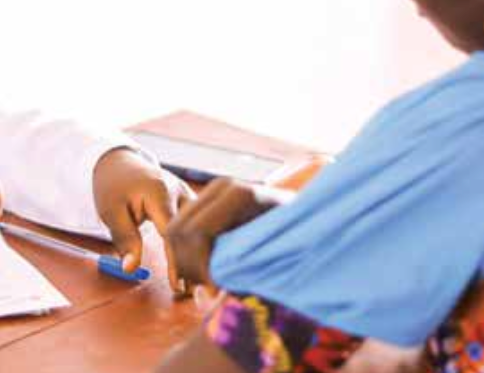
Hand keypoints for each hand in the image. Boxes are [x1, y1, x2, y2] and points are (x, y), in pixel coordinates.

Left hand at [92, 147, 194, 291]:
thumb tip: (131, 269)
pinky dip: (200, 242)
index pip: (173, 232)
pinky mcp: (191, 200)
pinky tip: (201, 263)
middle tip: (191, 291)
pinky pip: (201, 222)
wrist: (120, 163)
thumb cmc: (113, 187)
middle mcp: (180, 191)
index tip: (178, 285)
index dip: (177, 260)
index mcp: (160, 192)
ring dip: (200, 252)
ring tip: (199, 281)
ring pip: (202, 227)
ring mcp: (188, 194)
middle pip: (194, 230)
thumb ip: (124, 239)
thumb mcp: (111, 212)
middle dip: (194, 261)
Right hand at [167, 177, 292, 288]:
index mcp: (239, 194)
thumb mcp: (278, 252)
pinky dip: (184, 256)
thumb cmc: (301, 238)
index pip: (197, 232)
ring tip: (206, 285)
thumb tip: (212, 296)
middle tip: (207, 292)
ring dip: (183, 262)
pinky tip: (203, 273)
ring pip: (173, 231)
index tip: (215, 292)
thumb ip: (245, 270)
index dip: (201, 267)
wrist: (310, 217)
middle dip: (188, 266)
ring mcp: (212, 191)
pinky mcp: (207, 201)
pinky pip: (179, 229)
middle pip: (178, 230)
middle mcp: (221, 187)